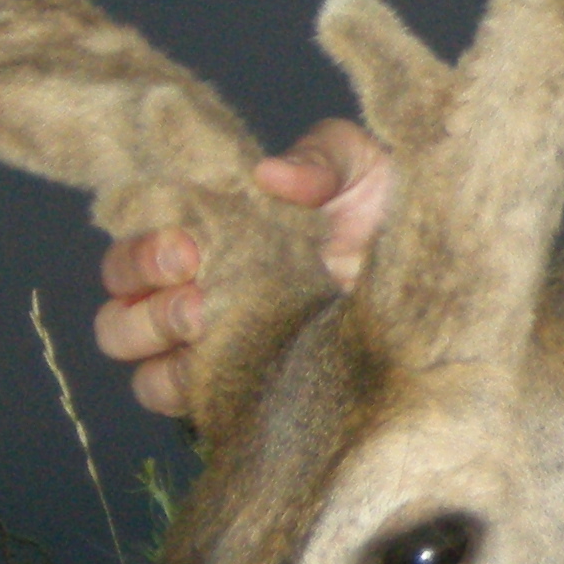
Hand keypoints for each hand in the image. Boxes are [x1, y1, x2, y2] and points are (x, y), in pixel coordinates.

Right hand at [95, 119, 393, 417]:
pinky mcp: (242, 392)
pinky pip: (179, 404)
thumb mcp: (360, 168)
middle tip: (197, 281)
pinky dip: (186, 388)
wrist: (444, 276)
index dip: (140, 248)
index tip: (187, 242)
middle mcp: (199, 296)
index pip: (130, 247)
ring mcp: (218, 350)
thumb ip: (317, 159)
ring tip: (207, 320)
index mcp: (207, 237)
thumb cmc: (392, 213)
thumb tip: (269, 173)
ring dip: (155, 343)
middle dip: (142, 297)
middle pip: (119, 312)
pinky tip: (227, 365)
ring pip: (138, 365)